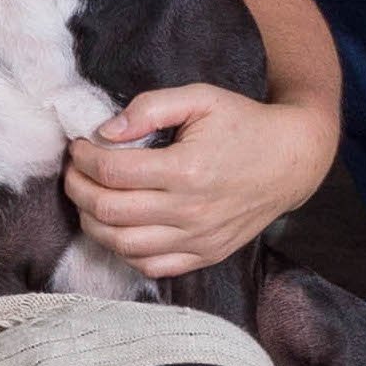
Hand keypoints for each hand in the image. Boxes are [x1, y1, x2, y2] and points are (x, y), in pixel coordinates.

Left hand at [64, 84, 334, 278]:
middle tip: (74, 171)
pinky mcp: (206, 255)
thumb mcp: (200, 98)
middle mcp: (190, 212)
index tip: (78, 146)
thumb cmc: (243, 123)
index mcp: (186, 170)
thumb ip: (150, 108)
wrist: (291, 160)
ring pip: (122, 245)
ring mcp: (198, 240)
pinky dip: (124, 250)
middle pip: (109, 212)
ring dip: (92, 222)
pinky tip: (118, 226)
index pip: (112, 173)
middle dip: (78, 189)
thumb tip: (105, 132)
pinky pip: (151, 266)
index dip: (83, 159)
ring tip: (89, 197)